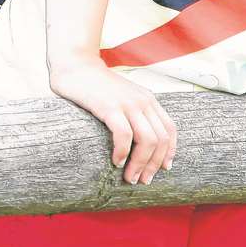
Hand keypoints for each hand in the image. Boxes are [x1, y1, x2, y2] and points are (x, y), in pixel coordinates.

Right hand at [50, 59, 176, 184]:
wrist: (75, 66)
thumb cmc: (97, 86)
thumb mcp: (124, 96)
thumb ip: (135, 113)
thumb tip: (140, 142)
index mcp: (148, 99)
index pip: (170, 130)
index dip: (169, 152)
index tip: (163, 169)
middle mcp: (142, 101)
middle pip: (160, 140)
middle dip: (153, 165)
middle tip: (142, 180)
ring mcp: (127, 103)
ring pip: (146, 141)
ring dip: (140, 164)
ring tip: (130, 177)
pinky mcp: (109, 107)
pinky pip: (124, 135)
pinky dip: (122, 152)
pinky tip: (116, 161)